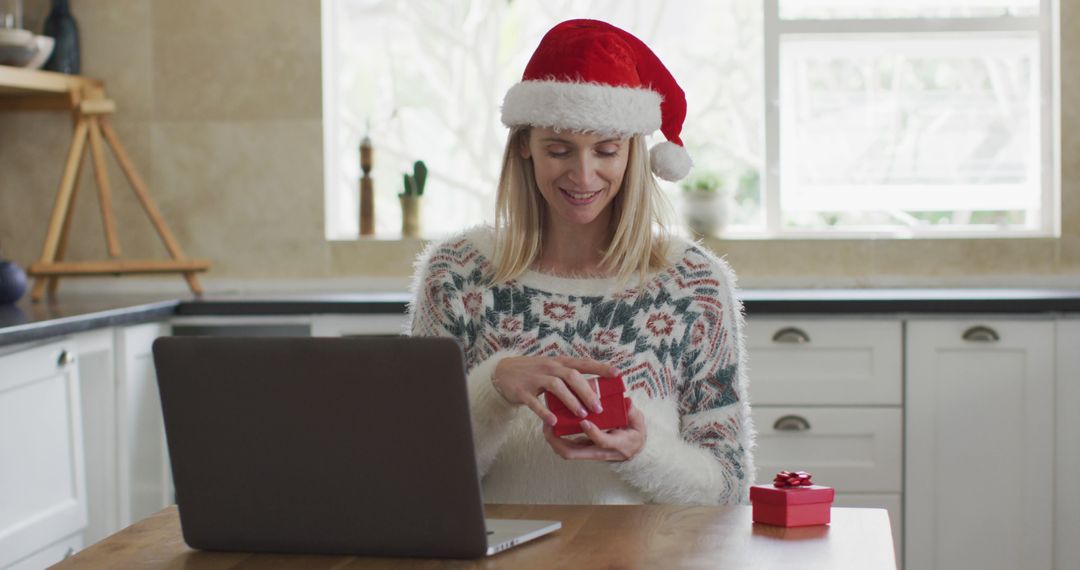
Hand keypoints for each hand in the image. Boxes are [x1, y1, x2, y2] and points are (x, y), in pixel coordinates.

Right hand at [492, 355, 617, 425]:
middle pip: (572, 376)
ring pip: (556, 387)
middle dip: (587, 392)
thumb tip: (593, 389)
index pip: (583, 363)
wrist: (503, 372)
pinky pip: (535, 402)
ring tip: (582, 414)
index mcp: (559, 362)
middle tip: (599, 407)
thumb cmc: (533, 372)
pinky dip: (544, 412)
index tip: (617, 373)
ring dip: (571, 401)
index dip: (600, 367)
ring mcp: (535, 378)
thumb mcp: (551, 368)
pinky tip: (554, 421)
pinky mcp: (522, 391)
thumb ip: (569, 376)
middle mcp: (549, 367)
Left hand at [543, 404, 646, 461]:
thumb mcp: (638, 421)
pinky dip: (557, 437)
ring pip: (567, 452)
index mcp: (617, 444)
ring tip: (546, 423)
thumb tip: (627, 402)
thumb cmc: (634, 432)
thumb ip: (632, 412)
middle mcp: (601, 452)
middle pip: (574, 453)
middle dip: (558, 441)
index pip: (602, 442)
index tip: (584, 421)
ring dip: (554, 440)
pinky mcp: (584, 450)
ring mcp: (590, 453)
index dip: (593, 433)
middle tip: (549, 424)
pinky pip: (567, 447)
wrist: (633, 449)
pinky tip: (551, 423)